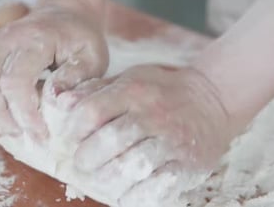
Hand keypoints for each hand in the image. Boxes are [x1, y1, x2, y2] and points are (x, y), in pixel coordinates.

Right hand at [0, 0, 108, 138]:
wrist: (64, 12)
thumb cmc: (80, 38)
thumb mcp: (93, 55)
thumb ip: (78, 77)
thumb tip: (58, 102)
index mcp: (35, 39)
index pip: (15, 81)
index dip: (23, 113)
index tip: (40, 133)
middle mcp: (5, 40)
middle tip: (20, 136)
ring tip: (7, 131)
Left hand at [57, 65, 239, 204]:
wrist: (213, 99)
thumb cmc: (162, 90)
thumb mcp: (130, 79)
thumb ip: (96, 90)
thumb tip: (60, 102)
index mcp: (134, 91)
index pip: (92, 111)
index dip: (73, 130)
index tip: (70, 140)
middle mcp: (153, 114)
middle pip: (109, 140)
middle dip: (87, 157)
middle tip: (82, 163)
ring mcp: (173, 140)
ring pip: (132, 166)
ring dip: (109, 178)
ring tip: (102, 178)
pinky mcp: (189, 164)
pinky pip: (158, 188)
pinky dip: (137, 195)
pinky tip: (127, 192)